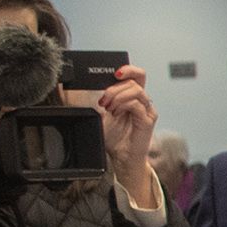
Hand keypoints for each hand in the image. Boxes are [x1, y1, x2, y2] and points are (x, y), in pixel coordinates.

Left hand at [97, 66, 159, 202]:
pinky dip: (123, 106)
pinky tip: (116, 114)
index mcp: (133, 97)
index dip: (128, 69)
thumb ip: (97, 99)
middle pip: (137, 80)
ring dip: (118, 96)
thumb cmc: (114, 137)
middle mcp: (143, 102)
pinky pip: (137, 104)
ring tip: (109, 108)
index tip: (114, 72)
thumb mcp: (100, 113)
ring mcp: (147, 110)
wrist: (120, 157)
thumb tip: (77, 87)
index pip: (137, 75)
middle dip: (116, 86)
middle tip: (104, 99)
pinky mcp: (148, 120)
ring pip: (136, 90)